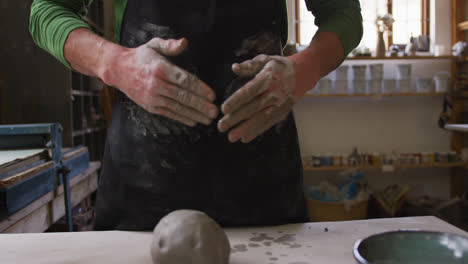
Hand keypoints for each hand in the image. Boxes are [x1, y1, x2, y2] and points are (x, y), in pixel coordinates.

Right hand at [103, 38, 217, 126]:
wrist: (118, 69)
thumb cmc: (141, 56)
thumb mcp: (154, 45)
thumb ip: (170, 45)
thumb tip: (184, 42)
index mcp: (160, 69)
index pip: (184, 80)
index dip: (200, 89)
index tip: (212, 95)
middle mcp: (156, 84)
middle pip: (183, 96)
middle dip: (200, 105)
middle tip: (215, 111)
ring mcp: (152, 97)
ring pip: (177, 108)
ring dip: (194, 115)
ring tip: (208, 119)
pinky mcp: (150, 106)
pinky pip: (169, 113)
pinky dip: (182, 118)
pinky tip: (193, 121)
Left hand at [218, 55, 297, 142]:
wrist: (303, 74)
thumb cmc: (279, 66)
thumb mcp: (265, 60)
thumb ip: (249, 65)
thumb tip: (234, 68)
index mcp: (267, 79)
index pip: (249, 91)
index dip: (236, 101)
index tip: (224, 109)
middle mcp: (273, 93)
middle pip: (252, 108)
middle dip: (235, 118)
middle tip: (221, 126)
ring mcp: (278, 105)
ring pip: (259, 119)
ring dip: (244, 129)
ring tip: (231, 137)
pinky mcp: (281, 113)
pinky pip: (267, 124)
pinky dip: (256, 131)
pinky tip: (245, 138)